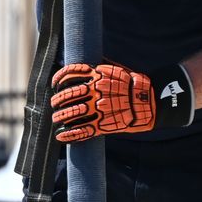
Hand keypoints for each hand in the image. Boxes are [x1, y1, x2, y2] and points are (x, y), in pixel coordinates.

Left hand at [50, 61, 193, 141]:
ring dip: (61, 117)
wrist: (147, 101)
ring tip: (56, 119)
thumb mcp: (114, 69)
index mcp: (97, 76)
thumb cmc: (131, 84)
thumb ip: (97, 67)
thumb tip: (82, 65)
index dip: (59, 80)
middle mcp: (95, 91)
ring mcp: (99, 108)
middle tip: (54, 104)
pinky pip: (82, 130)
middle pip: (68, 95)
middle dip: (58, 101)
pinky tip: (61, 136)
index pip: (70, 74)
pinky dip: (69, 134)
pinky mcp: (104, 124)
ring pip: (72, 113)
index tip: (54, 84)